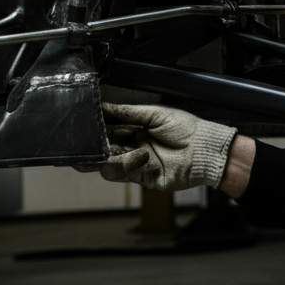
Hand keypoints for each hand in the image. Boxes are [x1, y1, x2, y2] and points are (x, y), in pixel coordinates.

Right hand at [75, 103, 236, 191]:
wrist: (205, 149)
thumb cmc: (186, 128)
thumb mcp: (154, 114)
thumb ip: (127, 112)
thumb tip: (103, 105)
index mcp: (135, 130)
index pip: (108, 130)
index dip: (95, 130)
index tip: (82, 125)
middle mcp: (133, 147)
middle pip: (102, 152)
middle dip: (89, 150)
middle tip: (79, 147)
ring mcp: (137, 164)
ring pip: (108, 165)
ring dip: (107, 157)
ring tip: (112, 149)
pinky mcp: (143, 179)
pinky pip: (124, 174)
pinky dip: (128, 164)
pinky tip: (141, 155)